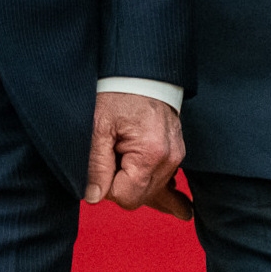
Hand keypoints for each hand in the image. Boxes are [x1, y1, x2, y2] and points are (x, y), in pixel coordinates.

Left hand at [86, 92, 191, 220]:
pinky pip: (162, 180)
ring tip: (123, 152)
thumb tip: (94, 197)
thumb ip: (96, 165)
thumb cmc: (119, 94)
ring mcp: (176, 157)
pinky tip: (141, 172)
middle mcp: (169, 159)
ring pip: (149, 191)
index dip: (106, 186)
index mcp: (151, 154)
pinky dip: (148, 178)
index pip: (126, 197)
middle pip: (139, 198)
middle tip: (111, 154)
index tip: (103, 161)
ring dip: (132, 179)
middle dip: (120, 183)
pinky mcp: (176, 154)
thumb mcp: (99, 126)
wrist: (141, 74)